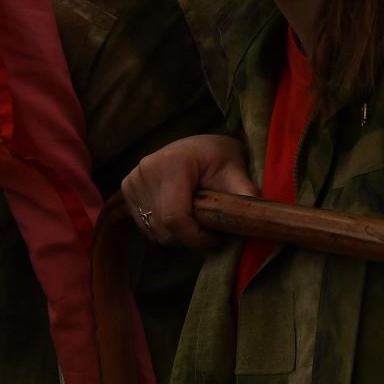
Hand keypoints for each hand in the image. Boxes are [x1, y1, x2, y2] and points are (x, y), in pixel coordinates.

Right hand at [120, 135, 257, 248]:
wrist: (199, 145)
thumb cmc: (219, 156)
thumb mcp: (236, 169)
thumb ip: (244, 193)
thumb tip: (256, 216)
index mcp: (172, 163)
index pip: (176, 217)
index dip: (196, 238)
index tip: (217, 237)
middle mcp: (146, 169)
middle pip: (164, 228)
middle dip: (190, 238)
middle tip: (210, 228)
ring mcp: (132, 179)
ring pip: (155, 231)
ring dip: (178, 235)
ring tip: (196, 216)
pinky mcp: (127, 189)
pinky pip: (146, 226)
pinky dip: (164, 229)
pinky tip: (179, 212)